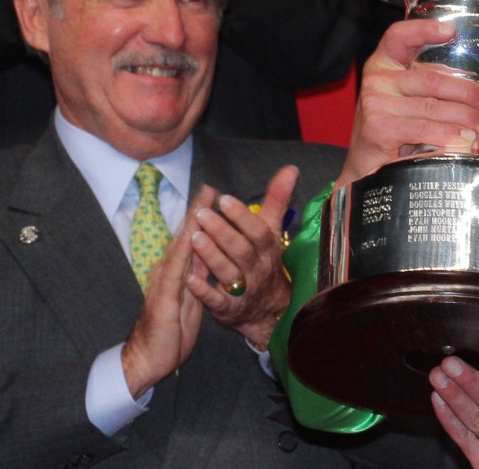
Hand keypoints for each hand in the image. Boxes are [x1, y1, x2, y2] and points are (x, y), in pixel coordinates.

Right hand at [120, 209, 203, 398]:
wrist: (148, 358)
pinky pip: (175, 275)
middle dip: (197, 213)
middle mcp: (167, 273)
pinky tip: (191, 242)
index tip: (213, 194)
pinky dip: (183, 256)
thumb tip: (208, 251)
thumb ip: (196, 273)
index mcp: (176, 272)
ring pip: (179, 251)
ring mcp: (164, 285)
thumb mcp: (189, 296)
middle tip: (209, 188)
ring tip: (202, 206)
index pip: (190, 240)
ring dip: (190, 228)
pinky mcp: (165, 300)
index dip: (200, 217)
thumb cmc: (172, 328)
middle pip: (184, 238)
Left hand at [185, 166, 300, 348]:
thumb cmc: (266, 261)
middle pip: (242, 251)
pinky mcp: (229, 308)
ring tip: (193, 237)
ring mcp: (244, 290)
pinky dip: (203, 291)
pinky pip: (217, 301)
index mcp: (268, 248)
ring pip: (228, 273)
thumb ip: (277, 200)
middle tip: (202, 215)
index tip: (224, 200)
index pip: (258, 231)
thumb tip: (290, 168)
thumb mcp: (273, 230)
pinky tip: (188, 278)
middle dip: (222, 233)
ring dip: (211, 256)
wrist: (270, 310)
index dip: (242, 217)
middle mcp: (258, 269)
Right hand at [341, 19, 478, 184]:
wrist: (365, 169)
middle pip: (431, 78)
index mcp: (383, 64)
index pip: (399, 37)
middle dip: (467, 93)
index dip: (424, 30)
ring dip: (465, 118)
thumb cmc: (393, 133)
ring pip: (432, 106)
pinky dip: (448, 134)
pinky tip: (464, 140)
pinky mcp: (377, 127)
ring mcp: (374, 102)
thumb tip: (478, 95)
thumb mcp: (410, 101)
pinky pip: (423, 128)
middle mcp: (376, 78)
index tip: (451, 31)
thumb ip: (433, 89)